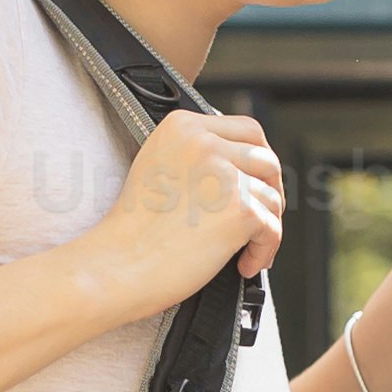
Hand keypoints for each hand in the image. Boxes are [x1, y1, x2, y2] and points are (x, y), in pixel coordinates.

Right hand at [96, 104, 285, 314]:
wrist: (118, 265)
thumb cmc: (134, 231)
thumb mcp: (158, 168)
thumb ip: (197, 157)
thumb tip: (243, 168)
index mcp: (182, 126)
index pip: (246, 129)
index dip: (257, 160)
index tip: (253, 184)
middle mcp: (205, 142)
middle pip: (266, 159)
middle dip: (270, 190)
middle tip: (260, 216)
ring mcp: (224, 175)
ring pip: (272, 196)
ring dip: (266, 225)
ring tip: (245, 249)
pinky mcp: (239, 210)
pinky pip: (272, 229)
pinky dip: (263, 251)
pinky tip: (243, 264)